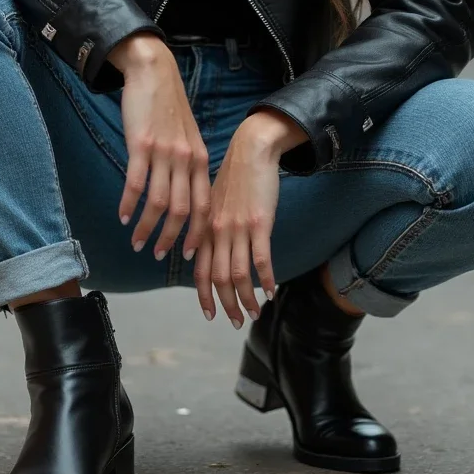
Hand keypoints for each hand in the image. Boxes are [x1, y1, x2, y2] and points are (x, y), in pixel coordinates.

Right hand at [112, 39, 210, 260]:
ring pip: (158, 203)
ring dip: (146, 228)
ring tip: (136, 242)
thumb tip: (182, 195)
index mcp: (201, 160)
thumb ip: (189, 164)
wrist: (155, 73)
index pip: (204, 206)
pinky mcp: (142, 145)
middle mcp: (186, 159)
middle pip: (182, 210)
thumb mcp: (189, 137)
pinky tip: (122, 216)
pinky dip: (128, 205)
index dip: (196, 233)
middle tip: (157, 255)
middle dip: (170, 239)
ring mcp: (164, 153)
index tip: (188, 255)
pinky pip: (136, 184)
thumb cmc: (170, 107)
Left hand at [193, 116, 284, 327]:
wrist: (251, 150)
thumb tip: (203, 251)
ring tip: (255, 313)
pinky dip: (266, 279)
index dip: (204, 295)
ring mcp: (239, 228)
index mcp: (206, 228)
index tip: (210, 315)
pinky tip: (272, 291)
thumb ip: (209, 228)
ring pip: (239, 274)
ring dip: (247, 299)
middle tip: (236, 323)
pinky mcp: (260, 223)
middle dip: (227, 305)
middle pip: (219, 278)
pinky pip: (261, 259)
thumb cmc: (234, 177)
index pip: (200, 270)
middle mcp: (218, 232)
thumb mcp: (214, 202)